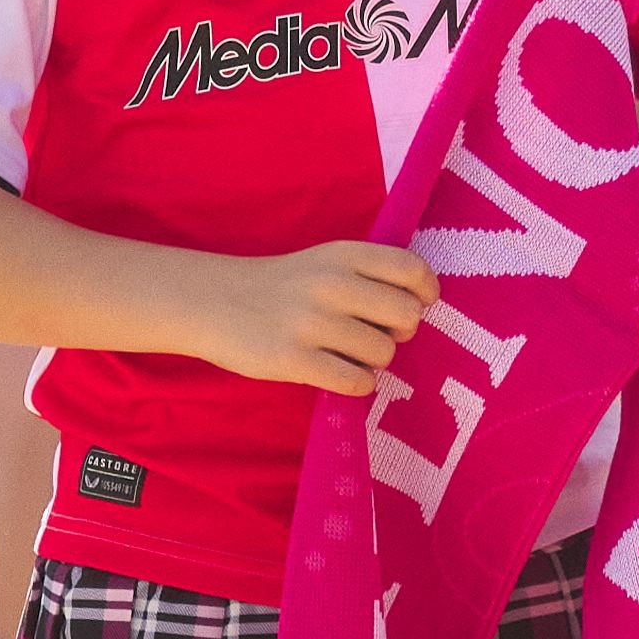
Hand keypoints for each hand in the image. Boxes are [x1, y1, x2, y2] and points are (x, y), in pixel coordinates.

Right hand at [181, 239, 434, 397]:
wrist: (214, 301)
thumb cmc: (282, 286)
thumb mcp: (325, 261)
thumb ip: (369, 275)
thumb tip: (417, 310)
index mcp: (344, 255)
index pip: (412, 270)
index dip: (425, 293)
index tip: (416, 305)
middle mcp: (332, 284)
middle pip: (406, 316)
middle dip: (400, 332)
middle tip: (378, 335)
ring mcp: (312, 323)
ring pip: (383, 354)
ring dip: (372, 361)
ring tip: (347, 354)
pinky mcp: (293, 359)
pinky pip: (356, 382)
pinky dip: (356, 384)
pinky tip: (338, 374)